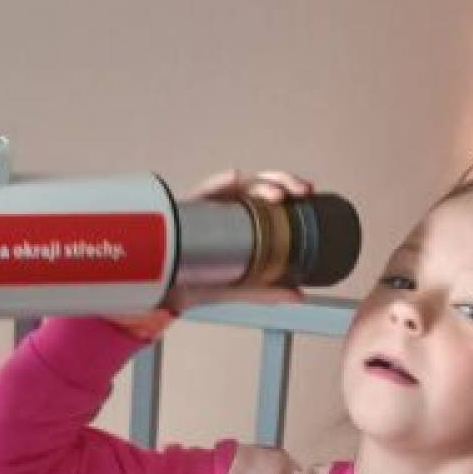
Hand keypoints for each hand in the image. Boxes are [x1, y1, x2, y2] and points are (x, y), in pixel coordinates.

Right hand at [166, 167, 311, 312]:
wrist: (166, 293)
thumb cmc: (198, 282)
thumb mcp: (238, 287)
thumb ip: (266, 291)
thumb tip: (299, 295)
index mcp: (242, 219)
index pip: (268, 195)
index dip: (289, 188)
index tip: (307, 193)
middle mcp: (227, 207)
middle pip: (259, 184)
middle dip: (282, 181)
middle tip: (299, 191)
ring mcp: (207, 206)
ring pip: (238, 182)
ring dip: (260, 182)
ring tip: (275, 195)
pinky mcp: (187, 208)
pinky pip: (204, 191)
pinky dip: (219, 183)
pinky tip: (233, 178)